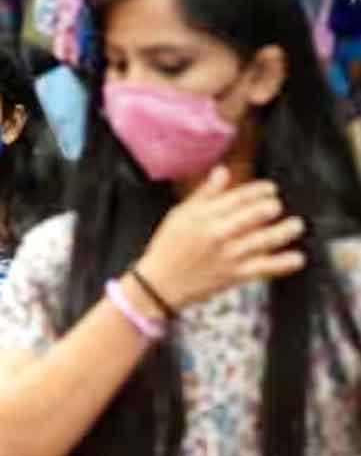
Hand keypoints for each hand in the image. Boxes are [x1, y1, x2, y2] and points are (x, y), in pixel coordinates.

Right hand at [136, 166, 305, 310]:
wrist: (160, 284)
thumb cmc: (167, 248)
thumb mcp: (179, 215)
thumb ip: (204, 193)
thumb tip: (222, 171)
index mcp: (202, 217)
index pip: (237, 198)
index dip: (258, 191)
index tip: (270, 189)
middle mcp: (217, 234)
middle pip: (253, 215)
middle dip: (271, 207)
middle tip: (278, 205)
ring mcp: (227, 255)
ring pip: (263, 239)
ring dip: (284, 231)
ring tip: (295, 225)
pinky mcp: (234, 275)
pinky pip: (263, 268)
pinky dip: (282, 263)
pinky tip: (296, 257)